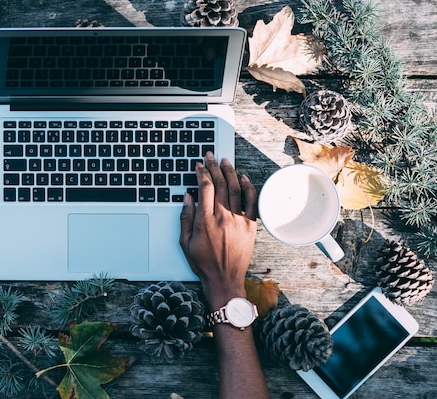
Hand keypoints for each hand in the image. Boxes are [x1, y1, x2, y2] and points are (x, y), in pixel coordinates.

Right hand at [179, 153, 257, 308]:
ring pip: (235, 189)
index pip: (205, 188)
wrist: (224, 280)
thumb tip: (187, 197)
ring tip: (224, 161)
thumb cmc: (203, 263)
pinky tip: (243, 178)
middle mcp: (223, 217)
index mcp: (205, 220)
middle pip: (220, 184)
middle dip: (213, 167)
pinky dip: (248, 188)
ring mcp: (238, 220)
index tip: (198, 165)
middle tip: (210, 156)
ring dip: (229, 173)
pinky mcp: (250, 226)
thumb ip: (185, 217)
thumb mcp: (185, 242)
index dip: (201, 173)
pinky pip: (251, 202)